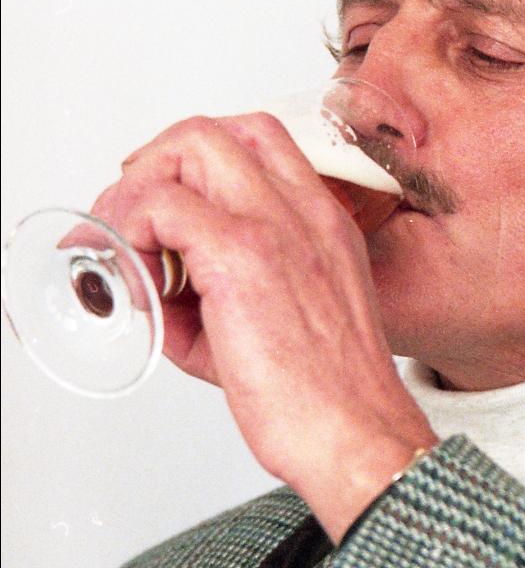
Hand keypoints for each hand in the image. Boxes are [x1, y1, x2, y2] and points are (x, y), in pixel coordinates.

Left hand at [91, 113, 437, 541]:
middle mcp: (302, 214)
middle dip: (152, 167)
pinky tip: (138, 283)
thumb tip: (157, 294)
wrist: (356, 436)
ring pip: (186, 149)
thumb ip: (218, 296)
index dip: (191, 163)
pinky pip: (161, 208)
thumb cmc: (327, 398)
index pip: (255, 142)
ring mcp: (273, 227)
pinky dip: (131, 235)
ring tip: (125, 251)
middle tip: (127, 222)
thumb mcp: (281, 327)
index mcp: (321, 225)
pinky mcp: (240, 257)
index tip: (160, 206)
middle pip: (213, 131)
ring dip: (137, 194)